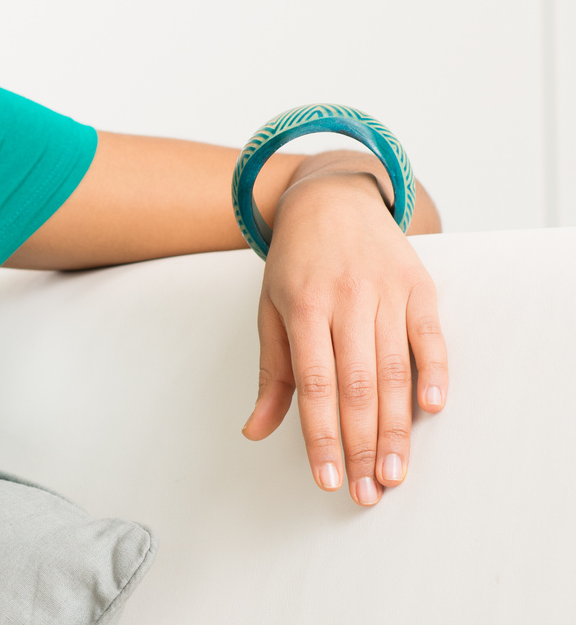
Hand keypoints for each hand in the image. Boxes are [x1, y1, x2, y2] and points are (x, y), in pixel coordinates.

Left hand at [242, 170, 447, 504]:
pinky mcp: (419, 286)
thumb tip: (256, 430)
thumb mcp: (270, 308)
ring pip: (393, 370)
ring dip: (396, 427)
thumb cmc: (295, 263)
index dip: (321, 434)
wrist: (331, 199)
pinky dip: (434, 372)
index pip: (313, 383)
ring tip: (393, 473)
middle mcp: (345, 299)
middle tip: (365, 491)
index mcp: (302, 306)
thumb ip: (271, 372)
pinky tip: (431, 409)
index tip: (326, 477)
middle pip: (356, 385)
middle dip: (361, 444)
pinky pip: (430, 335)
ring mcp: (385, 291)